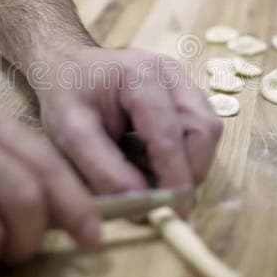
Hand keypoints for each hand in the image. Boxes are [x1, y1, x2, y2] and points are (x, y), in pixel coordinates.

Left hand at [35, 47, 222, 214]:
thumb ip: (104, 169)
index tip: (174, 211)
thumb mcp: (70, 133)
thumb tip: (141, 202)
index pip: (169, 132)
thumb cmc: (67, 95)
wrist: (68, 65)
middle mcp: (171, 74)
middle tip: (165, 199)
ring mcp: (183, 81)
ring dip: (190, 163)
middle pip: (203, 129)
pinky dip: (186, 153)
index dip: (175, 176)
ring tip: (158, 178)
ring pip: (209, 130)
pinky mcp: (187, 93)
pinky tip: (158, 160)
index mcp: (142, 75)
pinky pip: (201, 128)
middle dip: (190, 171)